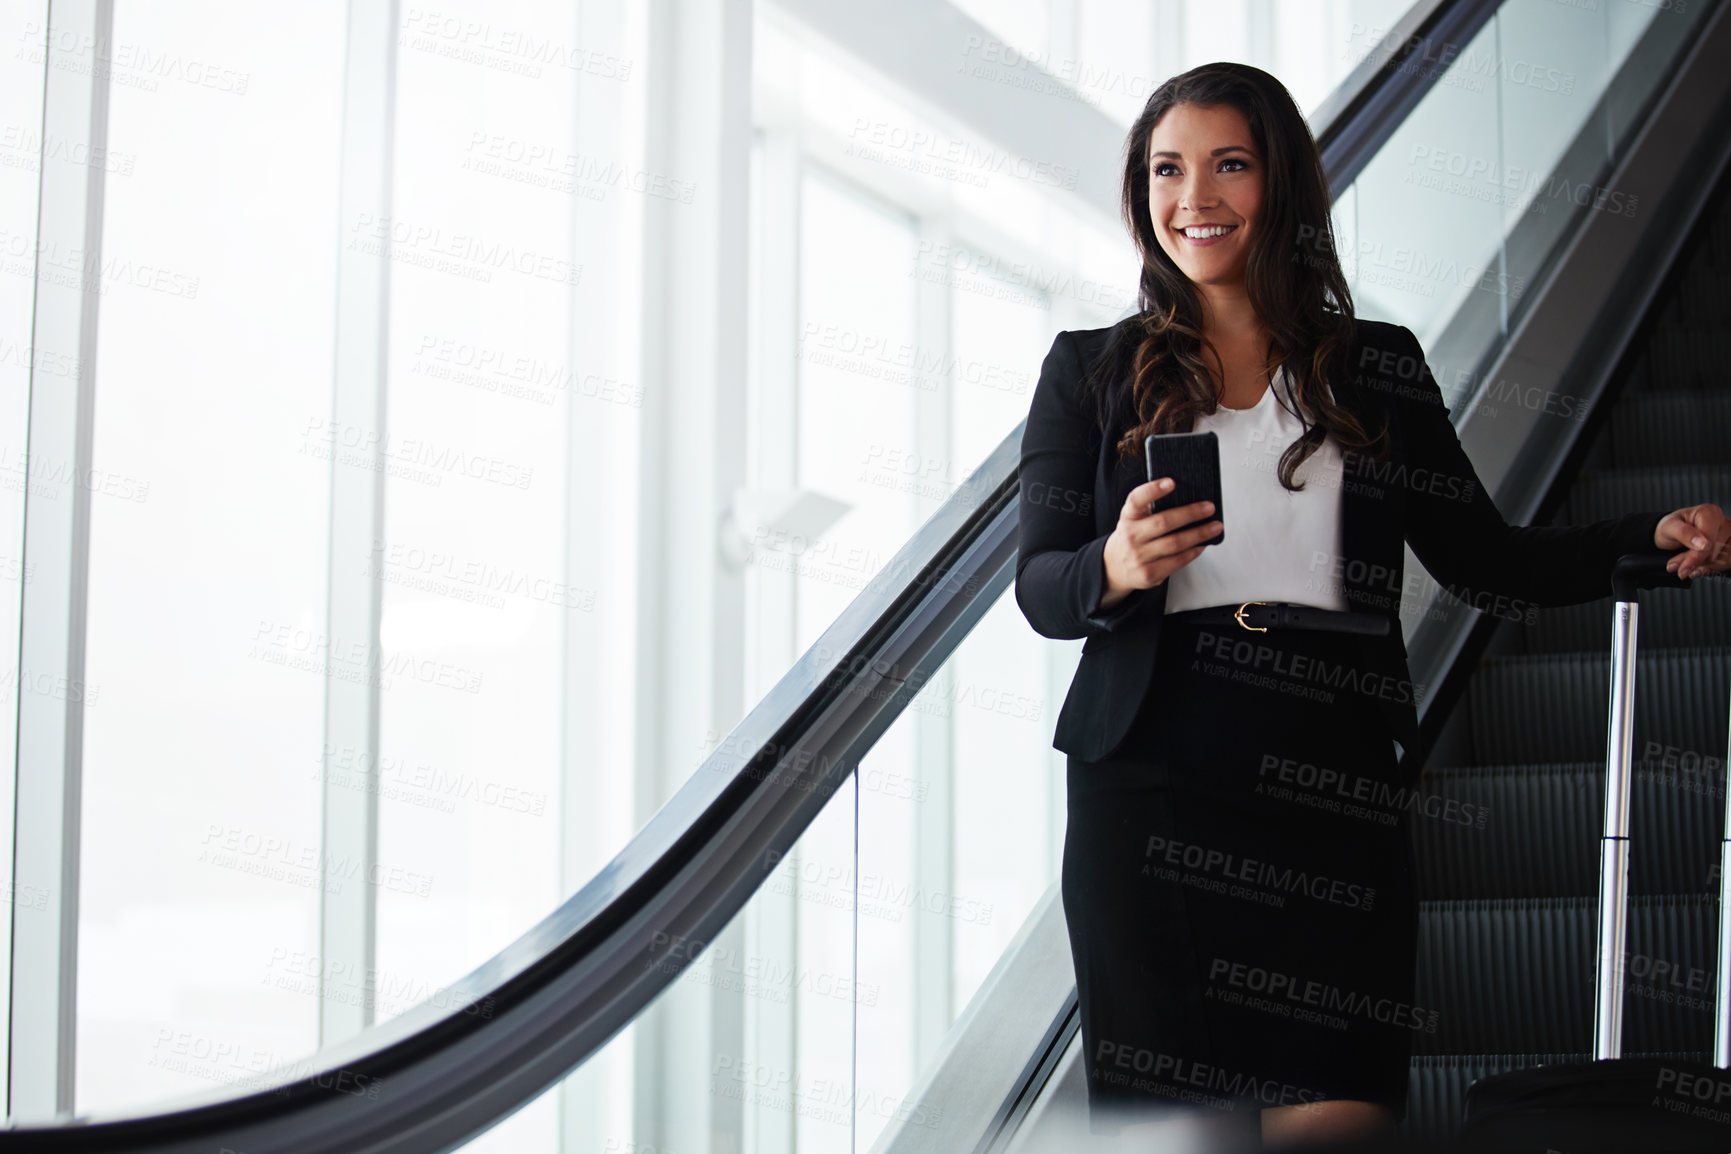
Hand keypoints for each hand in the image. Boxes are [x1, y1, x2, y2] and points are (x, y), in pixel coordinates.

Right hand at [1097, 477, 1222, 608]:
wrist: (1114, 568)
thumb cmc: (1131, 538)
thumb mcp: (1132, 519)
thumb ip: (1149, 509)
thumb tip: (1187, 500)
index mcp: (1128, 517)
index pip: (1136, 500)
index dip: (1153, 490)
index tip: (1171, 482)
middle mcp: (1131, 536)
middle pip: (1164, 522)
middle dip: (1190, 513)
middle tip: (1209, 508)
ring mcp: (1139, 556)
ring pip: (1175, 543)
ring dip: (1199, 534)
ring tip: (1215, 527)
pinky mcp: (1149, 574)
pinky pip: (1176, 561)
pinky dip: (1193, 552)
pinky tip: (1202, 545)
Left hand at [1655, 503, 1729, 578]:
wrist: (1672, 535)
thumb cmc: (1671, 528)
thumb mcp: (1669, 528)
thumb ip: (1684, 533)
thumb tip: (1704, 544)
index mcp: (1709, 513)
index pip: (1710, 539)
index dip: (1697, 555)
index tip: (1684, 568)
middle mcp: (1723, 522)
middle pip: (1716, 551)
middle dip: (1694, 562)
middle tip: (1676, 566)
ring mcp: (1729, 535)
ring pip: (1723, 559)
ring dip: (1702, 566)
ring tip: (1685, 567)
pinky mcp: (1730, 546)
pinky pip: (1727, 562)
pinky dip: (1710, 569)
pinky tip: (1697, 569)